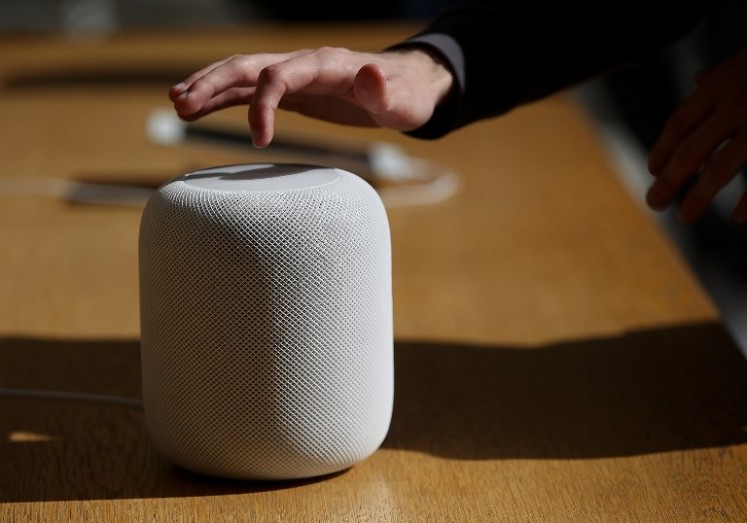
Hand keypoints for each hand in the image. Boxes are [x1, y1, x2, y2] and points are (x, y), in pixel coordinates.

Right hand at [169, 47, 452, 147]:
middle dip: (213, 82)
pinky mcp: (292, 91)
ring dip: (209, 88)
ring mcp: (294, 76)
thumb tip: (369, 74)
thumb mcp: (402, 99)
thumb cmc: (406, 96)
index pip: (280, 74)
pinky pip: (250, 91)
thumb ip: (383, 90)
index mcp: (325, 65)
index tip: (259, 141)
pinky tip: (198, 109)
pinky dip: (223, 98)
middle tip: (181, 103)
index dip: (263, 103)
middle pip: (249, 66)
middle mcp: (303, 65)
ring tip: (176, 104)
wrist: (407, 87)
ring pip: (242, 76)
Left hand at [646, 48, 746, 223]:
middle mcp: (737, 104)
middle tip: (654, 203)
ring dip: (698, 197)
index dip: (662, 149)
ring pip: (720, 169)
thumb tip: (700, 80)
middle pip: (689, 151)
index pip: (679, 123)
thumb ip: (725, 73)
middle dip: (668, 181)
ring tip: (685, 216)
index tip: (653, 171)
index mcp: (722, 85)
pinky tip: (737, 217)